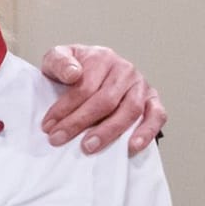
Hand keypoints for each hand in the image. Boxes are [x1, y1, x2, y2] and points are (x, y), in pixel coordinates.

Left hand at [39, 45, 164, 154]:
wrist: (88, 69)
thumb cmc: (72, 69)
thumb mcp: (57, 58)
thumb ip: (59, 62)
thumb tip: (72, 74)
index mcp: (101, 57)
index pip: (84, 87)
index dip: (64, 108)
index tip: (48, 126)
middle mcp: (124, 70)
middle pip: (105, 100)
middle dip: (79, 122)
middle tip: (59, 139)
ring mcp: (140, 85)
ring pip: (130, 110)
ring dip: (109, 131)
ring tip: (89, 147)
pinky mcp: (152, 99)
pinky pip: (157, 115)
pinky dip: (147, 132)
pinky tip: (132, 146)